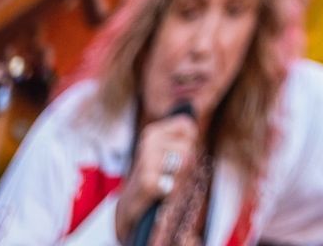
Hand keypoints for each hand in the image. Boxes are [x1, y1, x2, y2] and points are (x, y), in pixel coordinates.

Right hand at [114, 113, 198, 244]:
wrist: (132, 206)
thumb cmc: (157, 177)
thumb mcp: (168, 152)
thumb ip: (181, 136)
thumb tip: (190, 114)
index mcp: (153, 132)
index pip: (188, 126)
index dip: (190, 142)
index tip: (177, 154)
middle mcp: (148, 142)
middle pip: (189, 148)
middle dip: (186, 165)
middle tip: (169, 174)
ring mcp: (146, 161)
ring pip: (185, 163)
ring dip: (180, 178)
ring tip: (165, 182)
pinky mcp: (147, 181)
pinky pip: (176, 183)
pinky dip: (172, 191)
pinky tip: (160, 193)